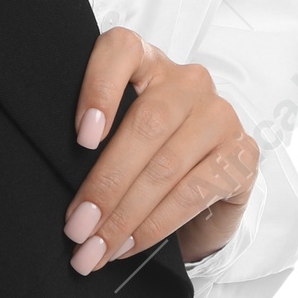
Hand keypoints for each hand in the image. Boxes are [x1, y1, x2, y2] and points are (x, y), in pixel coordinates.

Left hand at [61, 27, 258, 273]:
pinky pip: (192, 194)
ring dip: (125, 216)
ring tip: (96, 247)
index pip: (121, 50)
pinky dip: (155, 225)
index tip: (81, 137)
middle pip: (144, 125)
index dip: (98, 88)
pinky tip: (128, 244)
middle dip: (105, 184)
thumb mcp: (119, 131)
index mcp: (148, 60)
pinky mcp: (242, 154)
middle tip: (76, 227)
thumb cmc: (146, 151)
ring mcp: (219, 115)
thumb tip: (54, 181)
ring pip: (166, 167)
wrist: (209, 181)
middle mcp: (187, 81)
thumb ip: (95, 136)